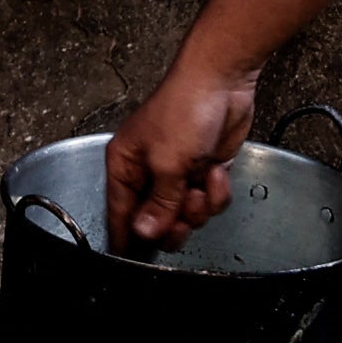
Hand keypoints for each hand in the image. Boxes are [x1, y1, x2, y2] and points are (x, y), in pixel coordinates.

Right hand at [107, 51, 262, 241]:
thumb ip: (158, 204)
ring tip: (202, 182)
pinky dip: (215, 192)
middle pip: (155, 222)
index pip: (119, 213)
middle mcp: (148, 173)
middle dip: (174, 222)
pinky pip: (208, 202)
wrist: (222, 82)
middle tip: (183, 212)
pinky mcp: (203, 172)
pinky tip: (215, 170)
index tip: (132, 260)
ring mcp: (178, 174)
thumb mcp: (168, 163)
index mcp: (125, 166)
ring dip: (199, 206)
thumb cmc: (184, 109)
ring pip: (185, 216)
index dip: (127, 238)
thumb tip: (144, 233)